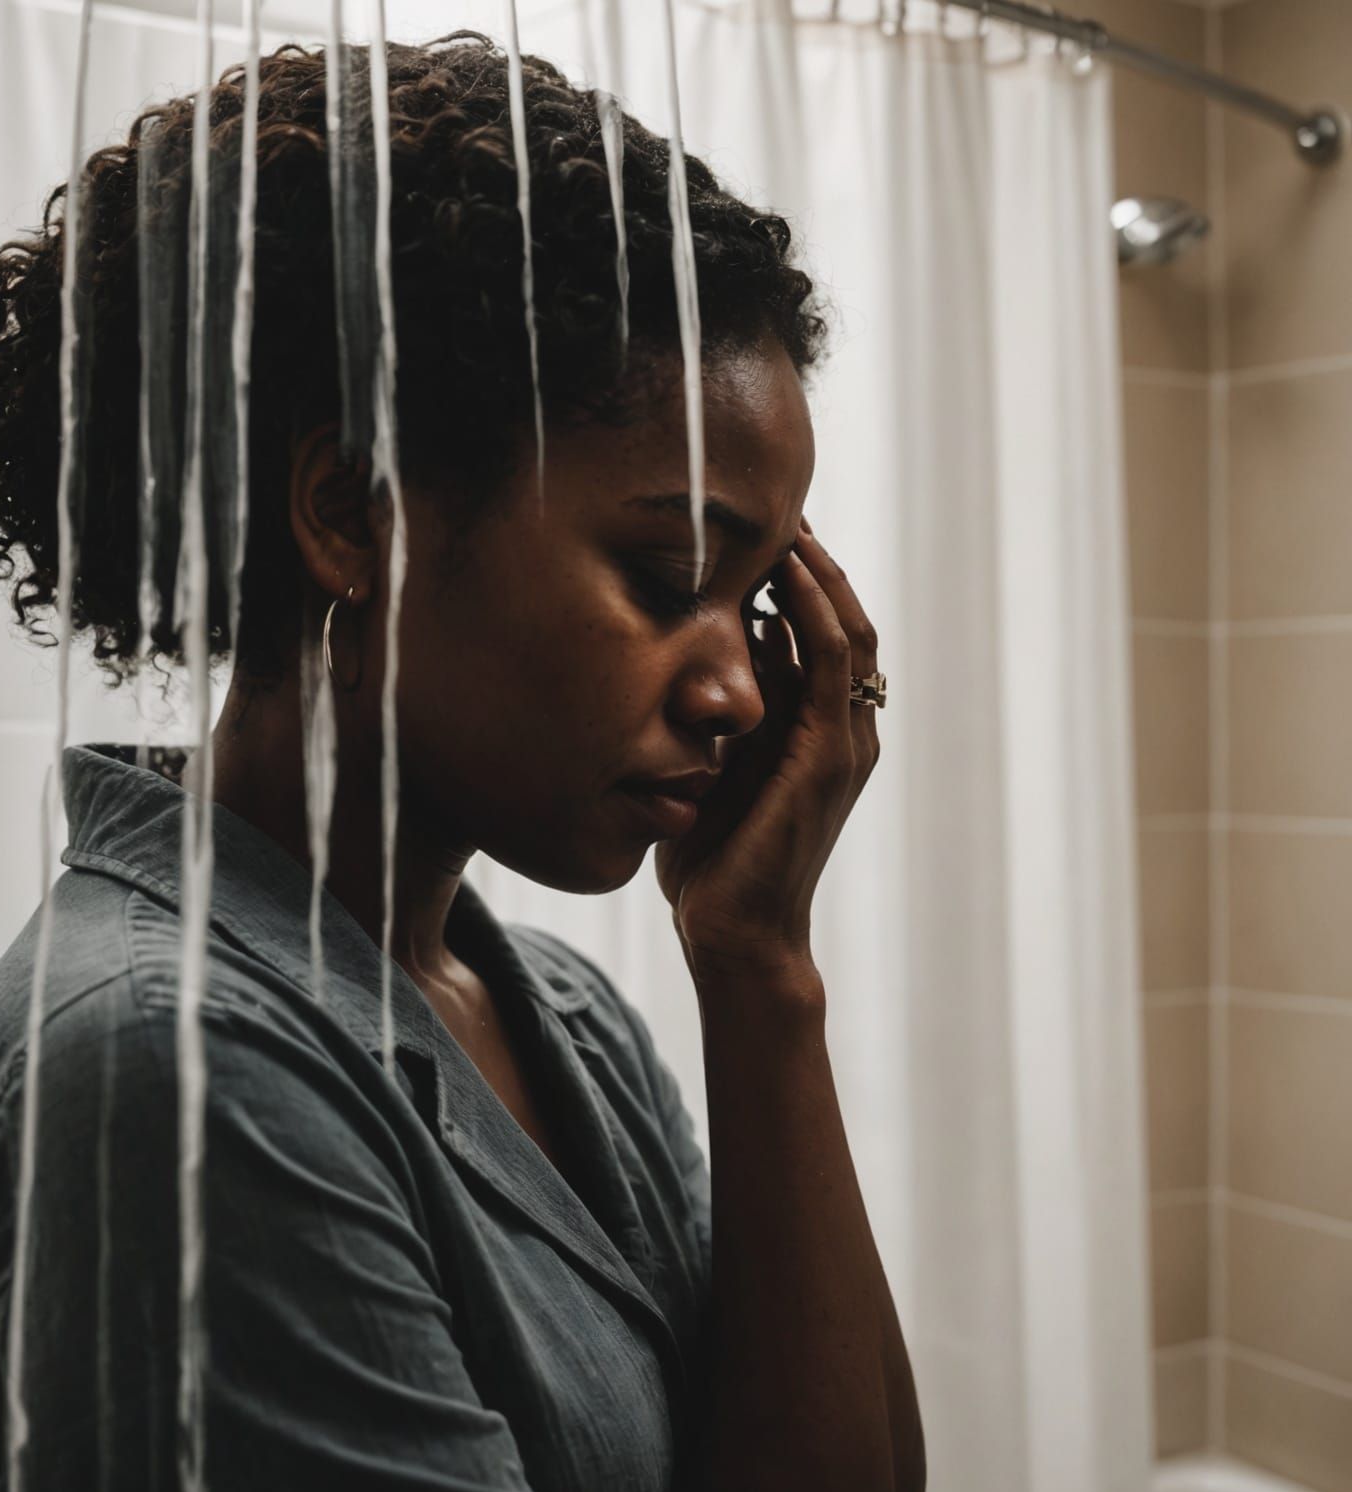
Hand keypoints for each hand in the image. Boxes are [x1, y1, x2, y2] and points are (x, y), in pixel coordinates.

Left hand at [654, 519, 880, 976]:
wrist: (735, 935)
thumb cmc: (713, 862)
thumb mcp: (713, 772)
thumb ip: (720, 722)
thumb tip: (694, 661)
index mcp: (817, 734)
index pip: (820, 634)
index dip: (799, 580)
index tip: (758, 531)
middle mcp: (843, 731)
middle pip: (843, 619)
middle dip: (814, 561)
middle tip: (777, 506)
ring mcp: (843, 743)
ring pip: (846, 629)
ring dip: (818, 571)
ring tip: (786, 519)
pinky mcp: (828, 757)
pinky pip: (828, 664)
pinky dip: (813, 610)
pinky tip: (786, 571)